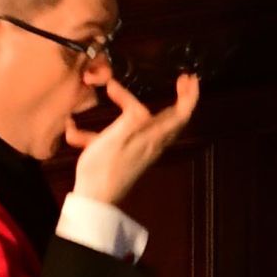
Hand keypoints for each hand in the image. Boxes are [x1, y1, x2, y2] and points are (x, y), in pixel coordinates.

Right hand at [65, 62, 199, 212]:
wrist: (95, 200)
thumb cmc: (103, 168)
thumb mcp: (115, 138)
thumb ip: (129, 116)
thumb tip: (132, 96)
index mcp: (152, 138)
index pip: (181, 114)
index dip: (189, 95)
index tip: (188, 76)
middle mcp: (154, 144)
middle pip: (176, 119)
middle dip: (183, 98)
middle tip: (185, 80)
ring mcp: (144, 151)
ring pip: (160, 125)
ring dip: (164, 108)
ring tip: (164, 94)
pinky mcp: (131, 157)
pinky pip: (136, 134)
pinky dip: (125, 123)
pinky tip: (88, 128)